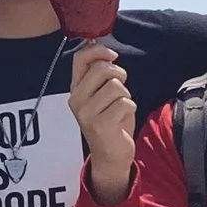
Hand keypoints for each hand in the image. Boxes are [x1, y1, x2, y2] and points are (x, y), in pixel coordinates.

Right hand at [67, 40, 138, 206]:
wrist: (110, 155)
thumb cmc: (110, 121)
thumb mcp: (101, 95)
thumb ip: (101, 75)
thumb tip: (105, 52)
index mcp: (75, 89)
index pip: (80, 58)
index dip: (99, 51)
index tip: (112, 55)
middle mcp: (76, 100)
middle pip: (102, 69)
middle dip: (119, 75)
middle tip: (121, 88)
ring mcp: (86, 113)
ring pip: (117, 87)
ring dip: (126, 96)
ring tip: (120, 108)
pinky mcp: (100, 124)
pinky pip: (125, 103)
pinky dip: (130, 109)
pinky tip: (122, 119)